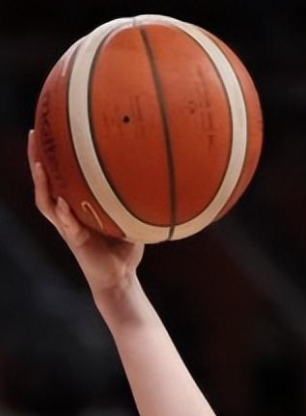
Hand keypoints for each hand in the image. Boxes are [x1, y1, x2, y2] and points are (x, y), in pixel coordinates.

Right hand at [27, 129, 143, 296]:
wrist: (120, 278)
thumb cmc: (124, 248)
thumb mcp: (129, 218)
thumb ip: (134, 199)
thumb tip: (154, 173)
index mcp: (76, 207)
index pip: (60, 176)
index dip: (52, 156)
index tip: (48, 129)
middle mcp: (67, 214)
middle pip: (44, 182)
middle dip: (36, 159)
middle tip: (33, 134)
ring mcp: (68, 228)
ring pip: (46, 202)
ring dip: (41, 182)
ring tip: (38, 163)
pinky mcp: (76, 242)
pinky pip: (66, 226)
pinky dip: (63, 214)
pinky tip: (61, 203)